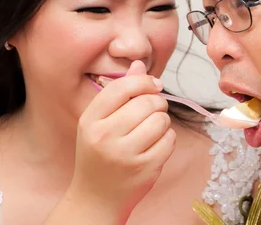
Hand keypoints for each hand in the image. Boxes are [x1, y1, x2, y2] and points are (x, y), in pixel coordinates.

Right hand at [68, 60, 174, 221]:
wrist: (96, 197)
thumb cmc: (99, 153)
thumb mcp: (100, 121)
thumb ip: (120, 92)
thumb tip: (139, 64)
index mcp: (90, 120)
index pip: (123, 88)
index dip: (144, 81)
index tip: (154, 85)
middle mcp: (105, 137)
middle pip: (147, 103)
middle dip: (157, 103)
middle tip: (153, 111)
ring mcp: (125, 155)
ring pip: (161, 120)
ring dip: (163, 121)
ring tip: (152, 129)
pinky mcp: (145, 168)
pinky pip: (170, 139)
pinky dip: (168, 139)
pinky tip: (155, 145)